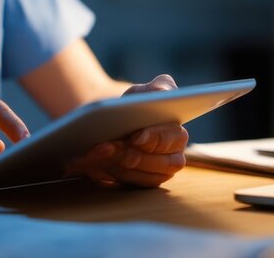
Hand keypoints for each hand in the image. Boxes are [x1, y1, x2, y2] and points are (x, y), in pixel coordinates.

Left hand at [67, 74, 188, 187]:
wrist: (110, 124)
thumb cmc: (130, 106)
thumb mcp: (141, 93)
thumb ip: (158, 87)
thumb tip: (164, 93)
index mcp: (177, 129)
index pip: (176, 137)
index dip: (157, 138)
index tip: (137, 137)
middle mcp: (175, 154)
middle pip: (165, 163)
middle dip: (136, 156)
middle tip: (112, 147)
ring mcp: (160, 171)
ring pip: (149, 177)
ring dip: (123, 165)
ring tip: (100, 152)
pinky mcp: (143, 183)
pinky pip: (134, 185)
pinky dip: (115, 174)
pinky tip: (97, 164)